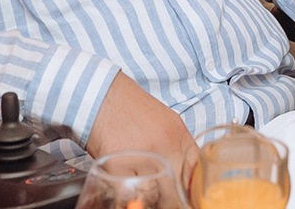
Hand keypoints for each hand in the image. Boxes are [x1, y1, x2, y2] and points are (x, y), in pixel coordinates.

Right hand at [87, 72, 197, 189]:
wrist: (100, 95)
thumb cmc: (129, 107)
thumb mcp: (165, 120)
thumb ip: (178, 144)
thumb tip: (188, 172)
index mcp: (177, 134)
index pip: (195, 171)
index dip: (191, 188)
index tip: (186, 196)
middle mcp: (164, 146)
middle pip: (177, 187)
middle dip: (172, 198)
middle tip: (165, 199)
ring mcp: (142, 157)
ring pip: (154, 194)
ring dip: (151, 198)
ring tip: (145, 192)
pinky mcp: (117, 168)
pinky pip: (129, 193)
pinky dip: (129, 194)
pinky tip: (128, 187)